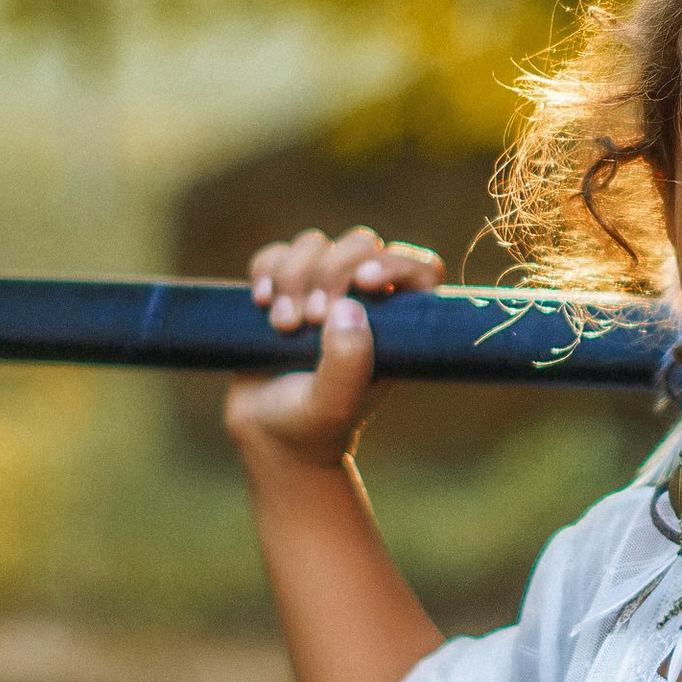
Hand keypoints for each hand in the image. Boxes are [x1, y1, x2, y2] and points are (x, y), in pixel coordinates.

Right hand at [224, 227, 444, 470]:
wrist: (268, 437)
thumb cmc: (312, 427)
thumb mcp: (333, 404)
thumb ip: (348, 362)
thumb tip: (350, 306)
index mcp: (395, 325)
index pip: (420, 271)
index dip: (398, 262)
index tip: (365, 281)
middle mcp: (365, 301)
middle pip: (360, 245)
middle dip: (330, 272)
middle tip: (310, 319)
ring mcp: (323, 291)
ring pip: (315, 244)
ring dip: (293, 276)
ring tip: (283, 325)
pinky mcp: (284, 289)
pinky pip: (276, 254)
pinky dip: (266, 269)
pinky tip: (261, 302)